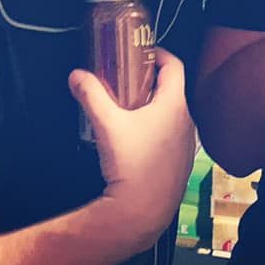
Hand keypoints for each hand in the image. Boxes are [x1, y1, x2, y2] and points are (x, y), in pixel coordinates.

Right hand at [69, 48, 195, 248]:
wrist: (141, 212)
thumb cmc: (131, 166)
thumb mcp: (106, 124)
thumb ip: (91, 95)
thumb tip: (77, 76)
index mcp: (174, 105)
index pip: (174, 65)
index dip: (159, 53)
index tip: (143, 53)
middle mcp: (186, 121)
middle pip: (172, 88)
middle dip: (150, 80)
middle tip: (128, 79)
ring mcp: (186, 143)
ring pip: (172, 113)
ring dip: (153, 105)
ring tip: (128, 108)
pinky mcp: (181, 162)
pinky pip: (171, 134)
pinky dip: (156, 127)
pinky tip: (135, 138)